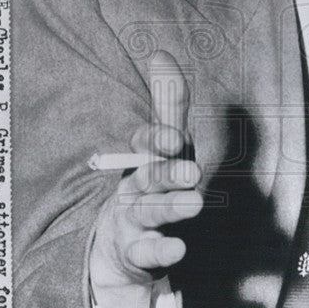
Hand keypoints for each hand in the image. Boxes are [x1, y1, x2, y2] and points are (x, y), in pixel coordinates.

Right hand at [89, 50, 201, 293]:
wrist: (113, 246)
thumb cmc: (147, 186)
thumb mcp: (161, 147)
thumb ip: (169, 104)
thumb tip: (162, 53)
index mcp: (145, 160)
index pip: (145, 143)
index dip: (157, 138)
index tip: (174, 138)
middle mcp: (136, 187)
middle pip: (149, 177)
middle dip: (168, 173)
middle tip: (191, 172)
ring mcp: (133, 221)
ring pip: (149, 212)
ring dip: (170, 208)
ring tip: (195, 203)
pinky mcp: (135, 254)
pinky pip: (147, 254)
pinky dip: (161, 252)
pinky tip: (178, 250)